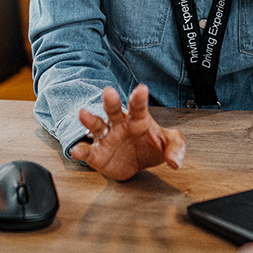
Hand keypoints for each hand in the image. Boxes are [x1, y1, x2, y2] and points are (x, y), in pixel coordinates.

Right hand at [70, 84, 184, 180]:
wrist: (136, 163)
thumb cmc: (151, 145)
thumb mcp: (169, 144)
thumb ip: (175, 149)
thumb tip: (175, 162)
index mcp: (138, 119)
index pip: (139, 106)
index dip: (139, 98)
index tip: (142, 89)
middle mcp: (120, 124)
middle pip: (114, 110)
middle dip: (111, 101)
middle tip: (109, 92)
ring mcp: (107, 137)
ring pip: (97, 126)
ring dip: (90, 120)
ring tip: (83, 113)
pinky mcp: (97, 154)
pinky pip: (88, 151)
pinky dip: (81, 150)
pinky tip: (77, 150)